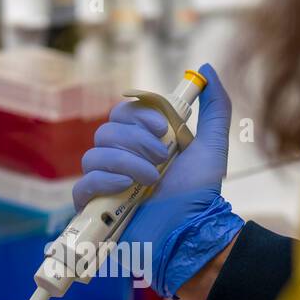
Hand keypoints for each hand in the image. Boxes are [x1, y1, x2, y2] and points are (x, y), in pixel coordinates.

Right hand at [72, 63, 243, 299]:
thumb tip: (207, 68)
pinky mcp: (94, 209)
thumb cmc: (202, 194)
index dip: (140, 115)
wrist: (193, 232)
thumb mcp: (213, 146)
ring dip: (127, 162)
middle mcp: (120, 161)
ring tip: (153, 180)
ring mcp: (105, 185)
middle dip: (136, 140)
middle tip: (162, 158)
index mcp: (141, 143)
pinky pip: (84, 184)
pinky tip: (127, 188)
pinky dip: (105, 180)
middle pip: (106, 131)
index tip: (164, 128)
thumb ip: (215, 107)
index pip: (122, 113)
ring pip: (94, 154)